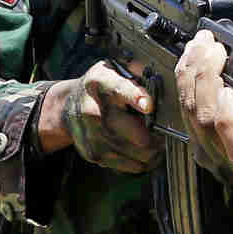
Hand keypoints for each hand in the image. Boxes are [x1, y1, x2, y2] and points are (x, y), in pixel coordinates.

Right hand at [37, 62, 157, 172]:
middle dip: (159, 136)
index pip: (119, 88)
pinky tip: (141, 147)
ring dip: (154, 150)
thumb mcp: (115, 67)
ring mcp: (93, 136)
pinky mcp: (94, 155)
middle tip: (164, 130)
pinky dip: (143, 160)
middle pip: (139, 135)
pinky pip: (133, 166)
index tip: (148, 106)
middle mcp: (94, 111)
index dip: (136, 97)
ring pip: (141, 155)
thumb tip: (164, 76)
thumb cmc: (101, 87)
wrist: (68, 108)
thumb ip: (138, 68)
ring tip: (153, 138)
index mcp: (102, 82)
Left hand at [177, 30, 232, 233]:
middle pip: (206, 123)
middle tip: (213, 48)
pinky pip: (183, 107)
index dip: (227, 122)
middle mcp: (228, 165)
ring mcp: (207, 152)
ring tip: (201, 44)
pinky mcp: (195, 140)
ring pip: (190, 112)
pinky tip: (190, 58)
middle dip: (204, 79)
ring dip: (192, 73)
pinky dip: (185, 79)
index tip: (229, 93)